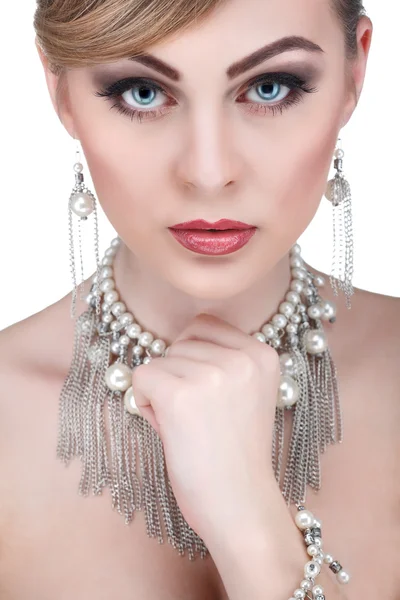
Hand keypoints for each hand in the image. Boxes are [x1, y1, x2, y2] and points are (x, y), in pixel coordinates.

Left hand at [131, 313, 280, 542]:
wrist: (239, 503)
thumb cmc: (235, 453)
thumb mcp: (246, 393)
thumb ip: (221, 361)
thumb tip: (170, 346)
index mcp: (262, 354)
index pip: (204, 325)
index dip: (192, 357)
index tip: (206, 394)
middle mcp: (241, 358)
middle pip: (180, 342)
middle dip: (177, 373)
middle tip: (194, 415)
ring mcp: (212, 374)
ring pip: (159, 359)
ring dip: (161, 389)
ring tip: (185, 424)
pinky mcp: (181, 394)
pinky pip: (141, 376)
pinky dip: (143, 401)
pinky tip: (165, 426)